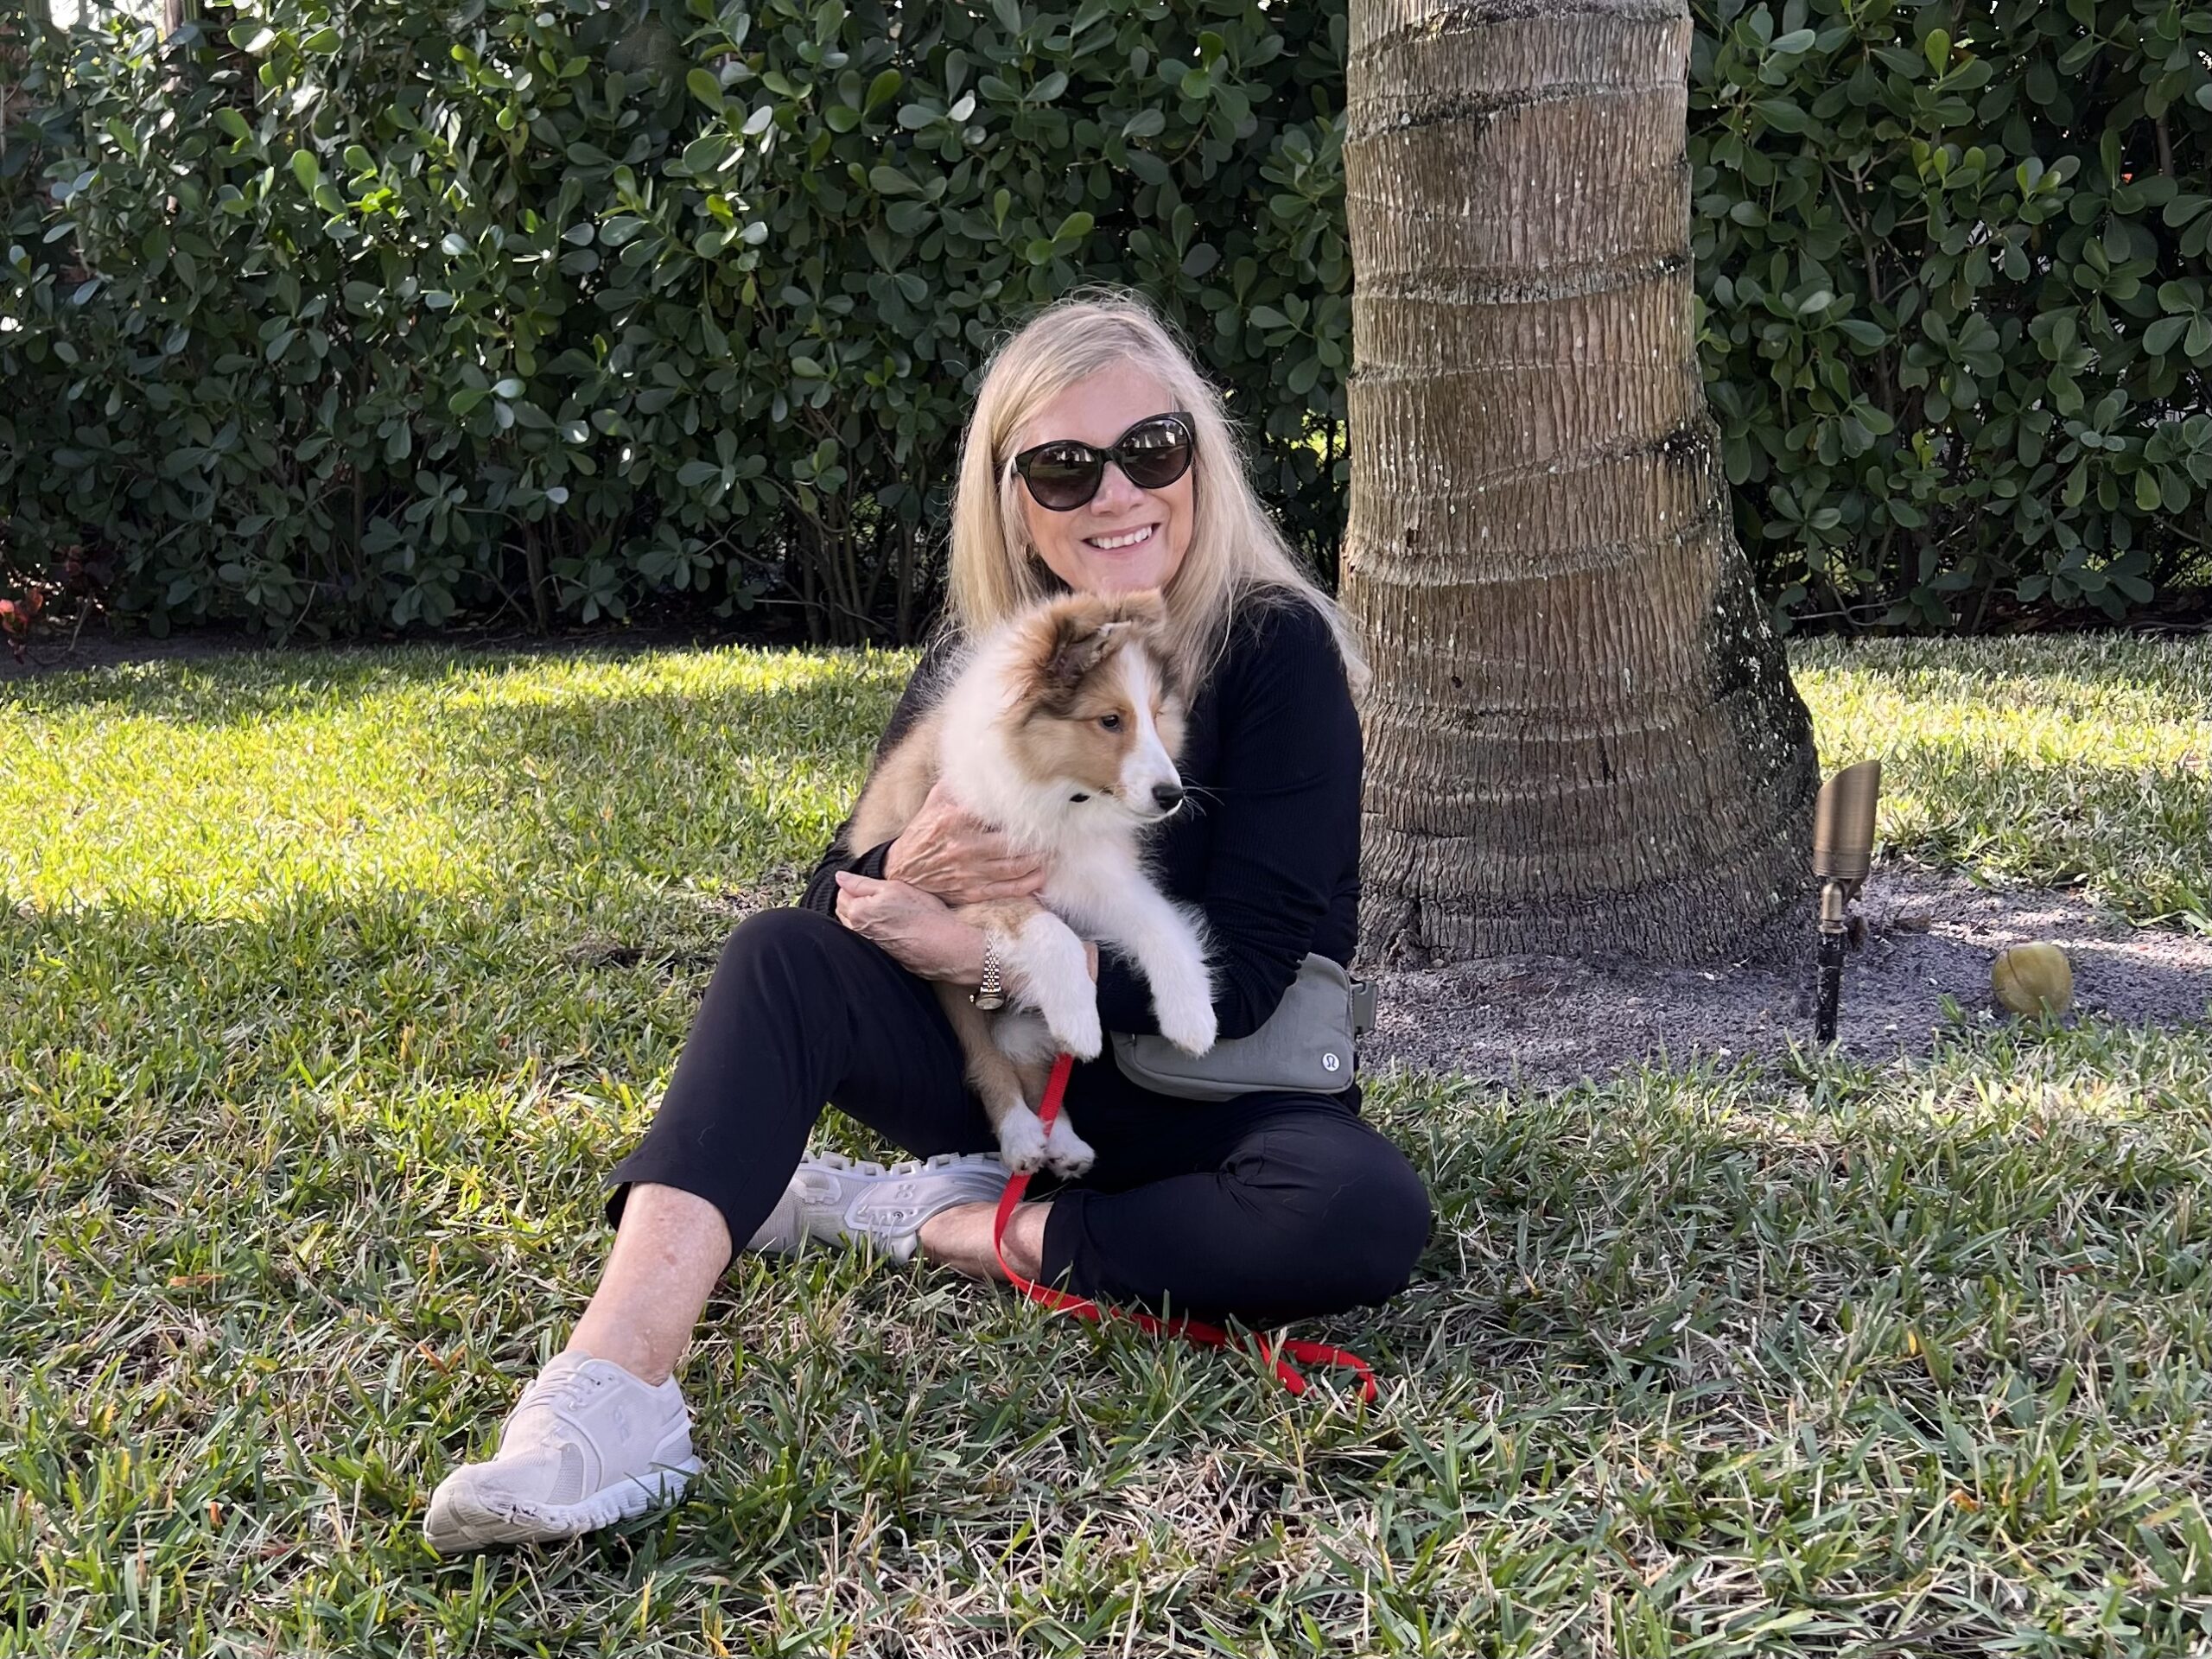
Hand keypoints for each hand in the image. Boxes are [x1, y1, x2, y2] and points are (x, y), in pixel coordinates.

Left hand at [834, 871, 987, 983]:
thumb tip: (839, 877)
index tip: (874, 882)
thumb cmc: (921, 914)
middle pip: (845, 910)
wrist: (943, 946)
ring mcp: (870, 945)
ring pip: (857, 925)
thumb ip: (861, 883)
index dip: (856, 883)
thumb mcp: (892, 888)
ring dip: (865, 915)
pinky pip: (869, 937)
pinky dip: (875, 929)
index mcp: (857, 912)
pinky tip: (892, 924)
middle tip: (879, 893)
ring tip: (886, 908)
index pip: (842, 892)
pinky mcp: (882, 954)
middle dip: (855, 899)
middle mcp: (858, 932)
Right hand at [882, 781, 1045, 905]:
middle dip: (1039, 840)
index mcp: (956, 820)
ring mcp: (970, 872)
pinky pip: (1007, 890)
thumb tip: (979, 762)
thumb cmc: (922, 833)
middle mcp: (964, 847)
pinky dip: (1029, 884)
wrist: (902, 871)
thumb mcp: (934, 801)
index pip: (997, 814)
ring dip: (1040, 861)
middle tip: (1058, 833)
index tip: (1042, 808)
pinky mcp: (972, 892)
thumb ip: (958, 784)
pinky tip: (1042, 877)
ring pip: (1015, 868)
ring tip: (1054, 853)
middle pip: (1013, 843)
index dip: (1022, 812)